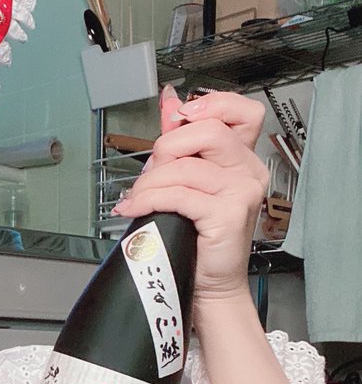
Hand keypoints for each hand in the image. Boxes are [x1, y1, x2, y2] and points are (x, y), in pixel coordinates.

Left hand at [112, 86, 268, 302]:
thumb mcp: (187, 181)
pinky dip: (148, 199)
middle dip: (166, 148)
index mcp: (241, 157)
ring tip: (138, 198)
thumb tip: (169, 102)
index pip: (241, 111)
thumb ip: (181, 142)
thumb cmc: (197, 235)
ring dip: (149, 182)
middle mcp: (248, 170)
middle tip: (151, 173)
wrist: (208, 282)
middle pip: (207, 130)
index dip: (211, 104)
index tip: (180, 116)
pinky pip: (178, 194)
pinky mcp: (230, 214)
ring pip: (184, 167)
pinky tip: (136, 208)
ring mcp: (242, 191)